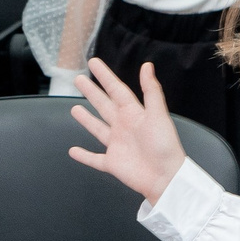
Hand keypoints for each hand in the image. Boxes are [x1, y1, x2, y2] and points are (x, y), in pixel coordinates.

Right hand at [68, 59, 186, 203]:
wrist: (166, 177)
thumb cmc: (165, 146)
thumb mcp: (158, 115)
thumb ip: (151, 91)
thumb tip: (147, 66)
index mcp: (134, 113)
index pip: (116, 90)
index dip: (105, 76)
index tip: (93, 63)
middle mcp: (124, 127)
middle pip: (104, 105)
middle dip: (92, 93)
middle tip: (79, 80)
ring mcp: (117, 145)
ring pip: (98, 129)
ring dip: (86, 119)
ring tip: (74, 109)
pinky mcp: (113, 163)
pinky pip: (95, 159)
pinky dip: (84, 156)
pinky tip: (73, 151)